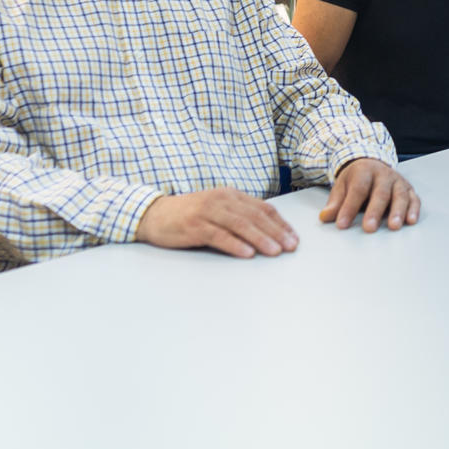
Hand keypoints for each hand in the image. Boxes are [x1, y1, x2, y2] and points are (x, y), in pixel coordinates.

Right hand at [135, 188, 297, 257]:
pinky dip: (235, 244)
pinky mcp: (194, 225)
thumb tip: (268, 232)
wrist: (154, 214)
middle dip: (276, 232)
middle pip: (255, 216)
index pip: (262, 208)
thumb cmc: (189, 215)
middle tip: (291, 246)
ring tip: (275, 251)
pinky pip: (219, 235)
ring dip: (260, 239)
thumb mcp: (218, 210)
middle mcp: (222, 200)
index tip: (294, 237)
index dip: (280, 223)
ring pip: (240, 225)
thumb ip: (239, 216)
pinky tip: (247, 253)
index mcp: (231, 195)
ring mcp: (208, 211)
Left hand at [320, 158, 419, 232]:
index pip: (358, 190)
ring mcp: (398, 181)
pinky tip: (410, 221)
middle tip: (369, 228)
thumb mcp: (341, 186)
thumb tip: (325, 216)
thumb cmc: (357, 178)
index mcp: (364, 171)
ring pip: (400, 195)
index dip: (350, 207)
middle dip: (375, 211)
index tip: (342, 224)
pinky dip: (413, 210)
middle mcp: (384, 174)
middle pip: (380, 193)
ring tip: (393, 226)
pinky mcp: (409, 189)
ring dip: (398, 211)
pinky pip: (414, 199)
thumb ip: (335, 202)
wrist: (372, 163)